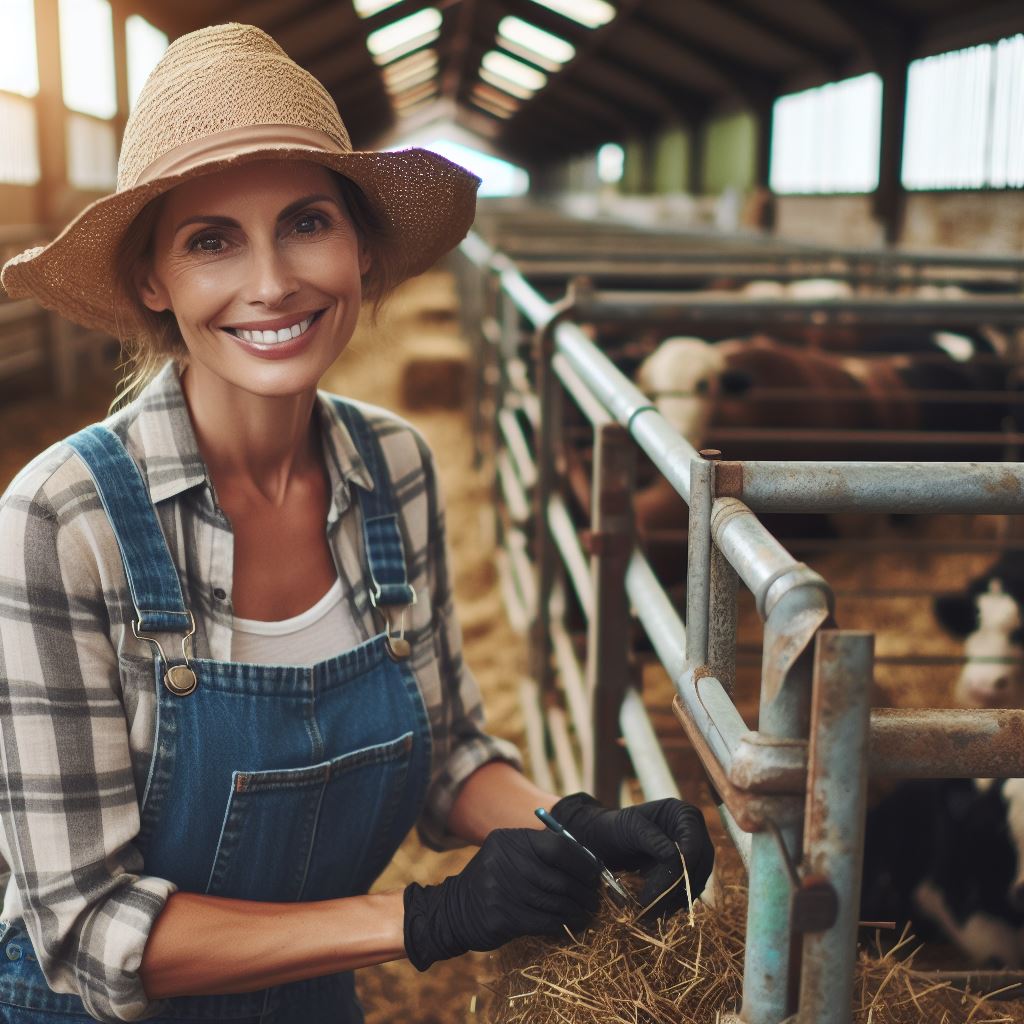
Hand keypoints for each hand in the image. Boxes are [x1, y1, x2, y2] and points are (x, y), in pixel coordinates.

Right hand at [403, 827, 599, 970]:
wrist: (454, 909)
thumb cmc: (494, 880)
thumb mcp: (510, 855)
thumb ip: (541, 853)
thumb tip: (587, 861)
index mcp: (510, 840)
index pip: (557, 846)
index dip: (582, 861)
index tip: (595, 873)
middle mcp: (505, 861)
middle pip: (558, 877)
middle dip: (583, 890)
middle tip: (595, 898)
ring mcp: (501, 890)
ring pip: (554, 901)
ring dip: (577, 909)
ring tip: (588, 912)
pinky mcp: (501, 917)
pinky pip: (544, 921)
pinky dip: (564, 924)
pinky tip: (573, 924)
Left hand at [551, 793, 713, 917]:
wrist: (602, 842)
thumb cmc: (614, 827)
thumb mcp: (629, 828)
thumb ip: (651, 839)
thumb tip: (674, 857)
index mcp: (682, 814)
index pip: (694, 840)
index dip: (688, 860)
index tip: (675, 880)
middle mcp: (692, 834)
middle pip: (700, 864)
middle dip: (679, 886)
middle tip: (655, 904)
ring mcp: (690, 856)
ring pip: (695, 882)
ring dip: (675, 899)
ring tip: (650, 912)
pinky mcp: (683, 876)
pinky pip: (685, 893)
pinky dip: (672, 903)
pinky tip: (654, 910)